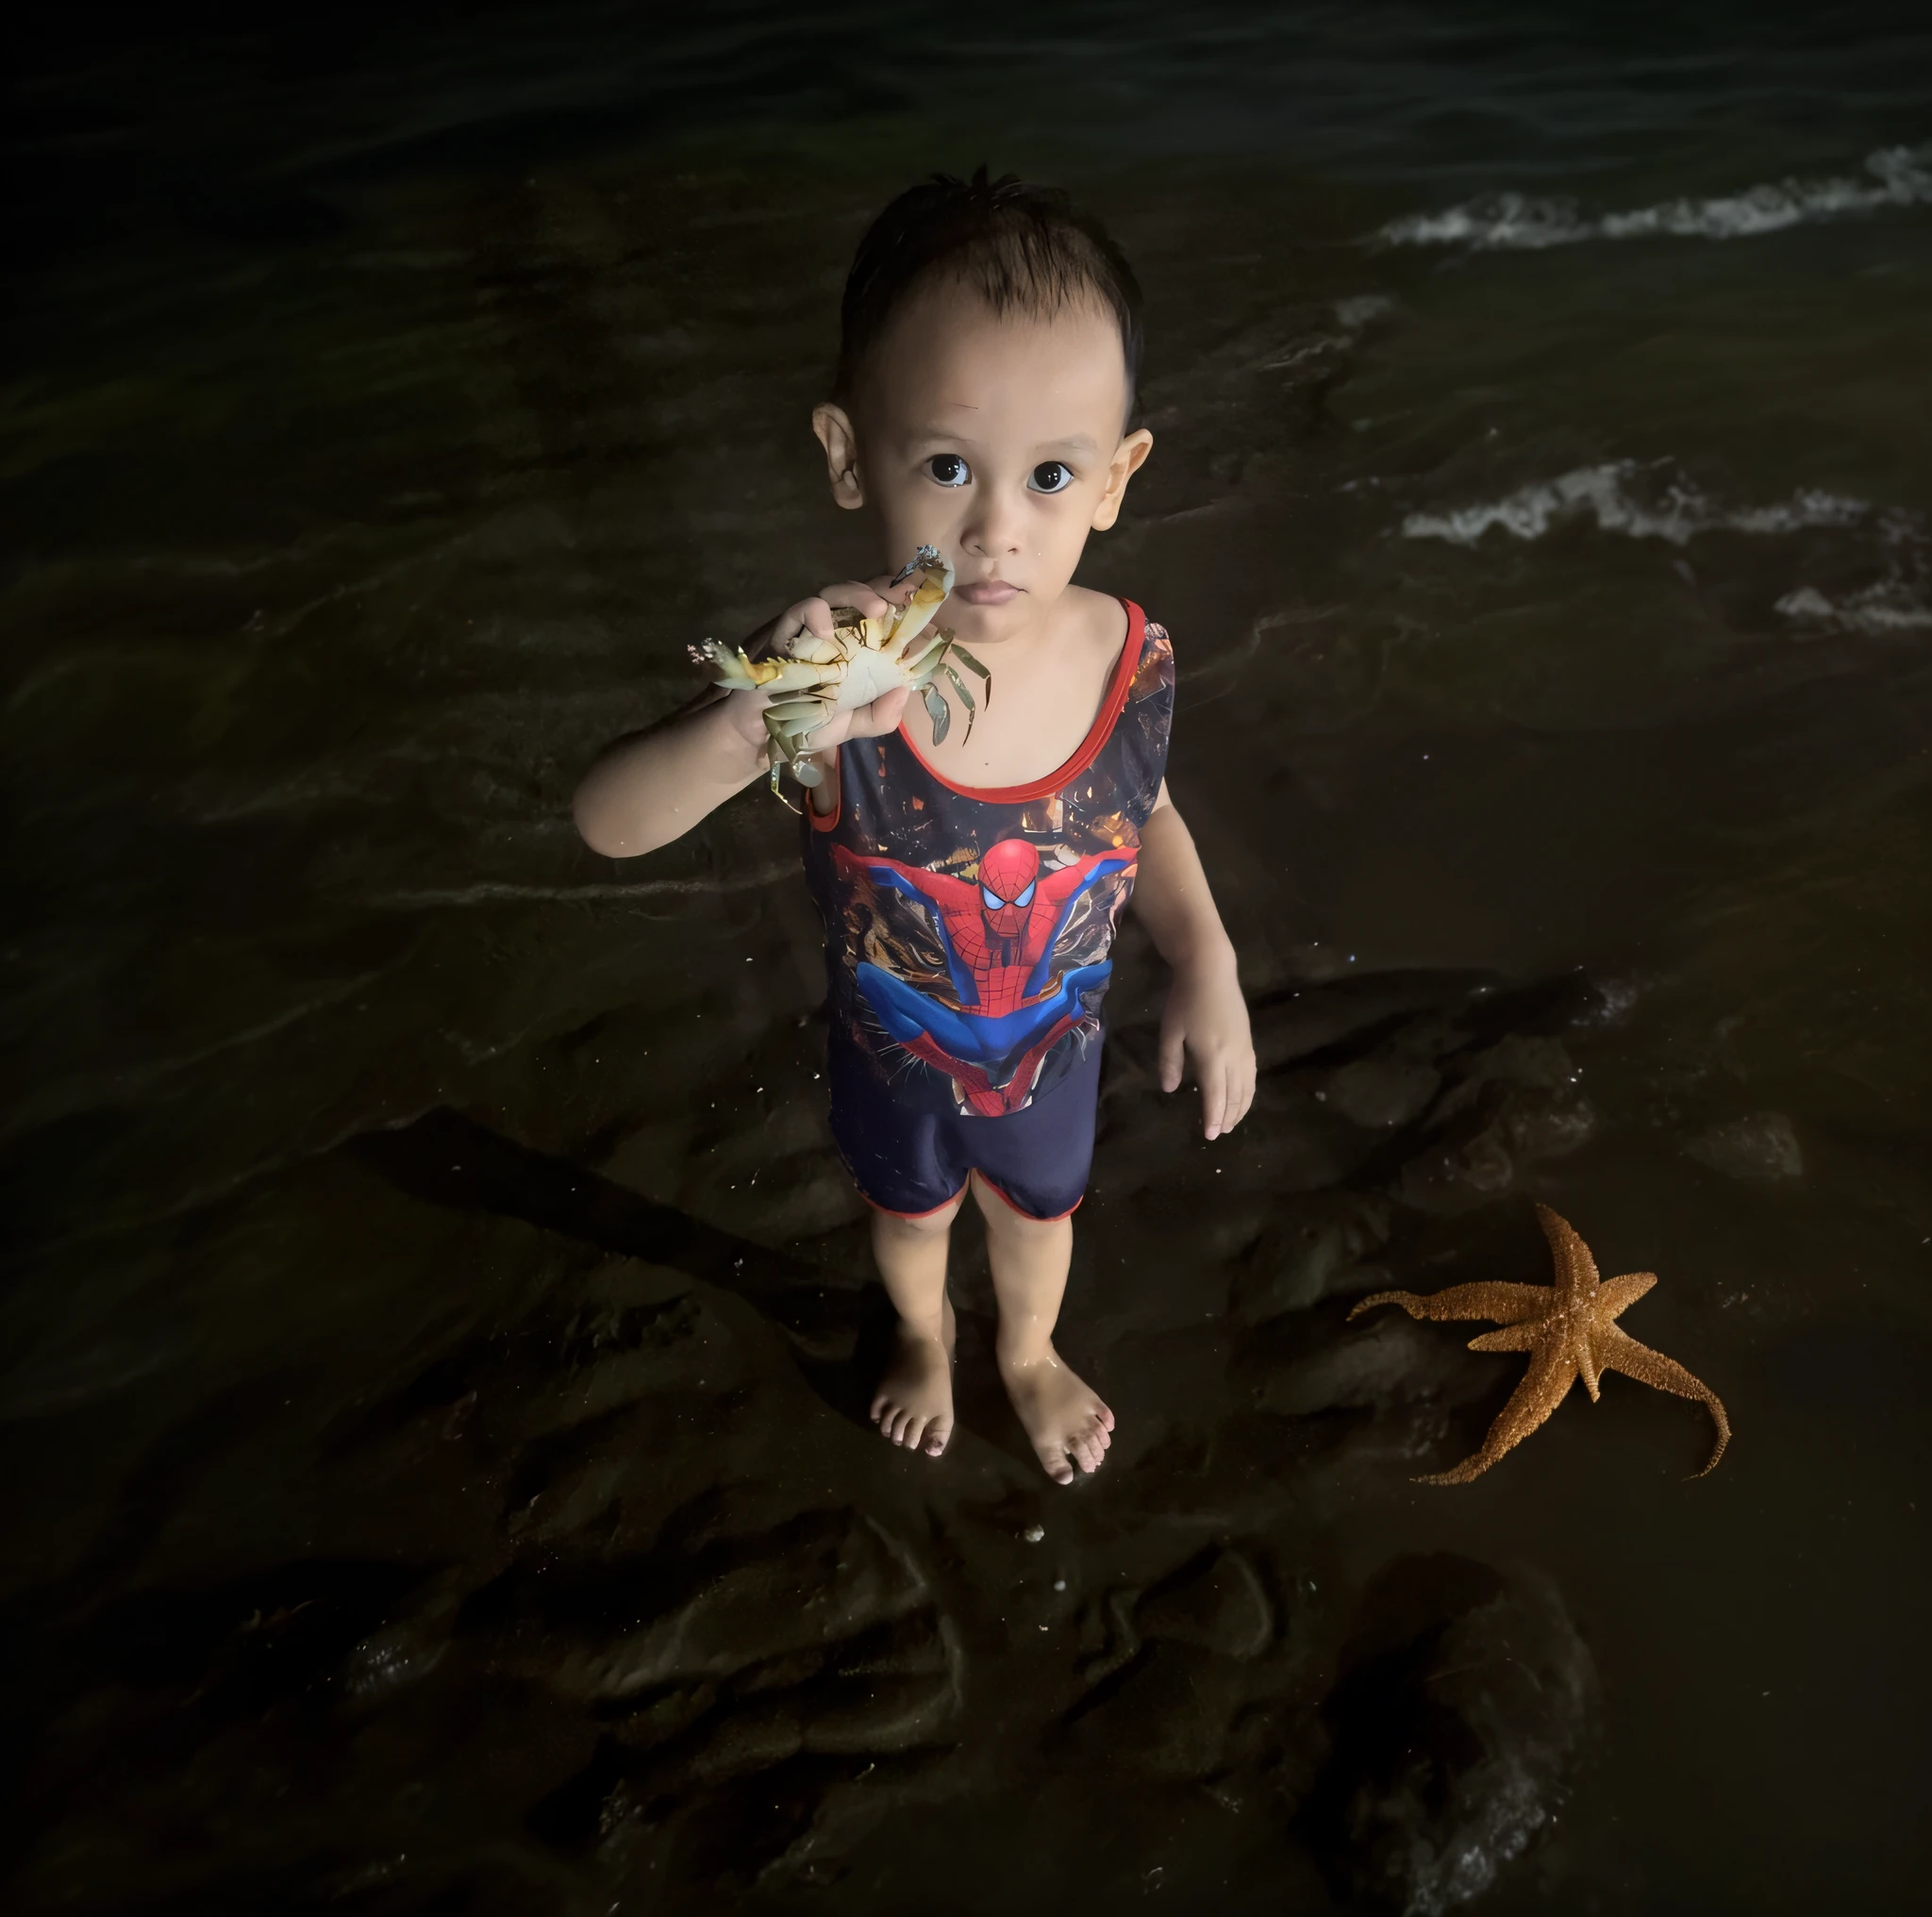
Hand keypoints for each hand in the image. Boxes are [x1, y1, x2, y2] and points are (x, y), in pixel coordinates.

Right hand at [721, 573, 918, 757]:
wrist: (764, 738)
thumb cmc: (809, 723)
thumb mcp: (853, 726)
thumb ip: (880, 717)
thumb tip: (903, 692)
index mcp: (858, 647)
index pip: (881, 612)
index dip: (901, 601)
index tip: (922, 600)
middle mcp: (836, 632)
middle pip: (860, 594)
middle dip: (883, 590)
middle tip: (903, 598)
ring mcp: (809, 631)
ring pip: (832, 595)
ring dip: (856, 595)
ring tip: (876, 609)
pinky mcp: (782, 635)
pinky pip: (796, 614)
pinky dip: (813, 616)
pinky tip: (826, 633)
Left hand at [1158, 952, 1255, 1139]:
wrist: (1211, 971)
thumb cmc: (1185, 1000)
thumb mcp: (1170, 1031)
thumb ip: (1170, 1061)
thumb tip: (1170, 1089)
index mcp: (1212, 1055)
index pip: (1215, 1095)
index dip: (1214, 1117)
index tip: (1211, 1135)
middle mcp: (1233, 1056)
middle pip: (1235, 1095)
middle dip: (1228, 1116)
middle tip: (1220, 1133)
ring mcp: (1244, 1049)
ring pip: (1247, 1087)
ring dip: (1241, 1107)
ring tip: (1232, 1122)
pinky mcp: (1249, 1042)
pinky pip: (1252, 1075)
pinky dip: (1249, 1091)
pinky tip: (1242, 1096)